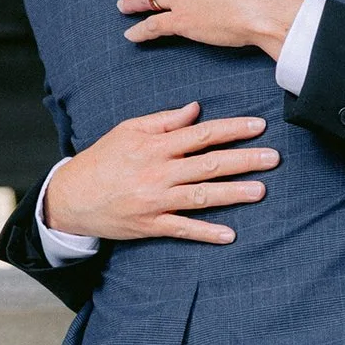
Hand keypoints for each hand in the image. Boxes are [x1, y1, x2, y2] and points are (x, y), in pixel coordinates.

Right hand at [45, 102, 278, 244]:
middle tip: (274, 158)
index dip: (232, 129)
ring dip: (233, 193)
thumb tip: (196, 109)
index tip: (260, 126)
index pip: (201, 134)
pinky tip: (230, 235)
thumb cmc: (102, 159)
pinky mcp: (150, 225)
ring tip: (261, 191)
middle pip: (209, 164)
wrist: (70, 197)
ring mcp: (155, 200)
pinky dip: (206, 233)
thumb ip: (164, 121)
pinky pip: (183, 229)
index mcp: (155, 146)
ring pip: (201, 196)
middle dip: (244, 160)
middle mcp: (158, 172)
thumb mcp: (128, 131)